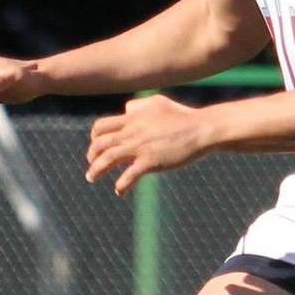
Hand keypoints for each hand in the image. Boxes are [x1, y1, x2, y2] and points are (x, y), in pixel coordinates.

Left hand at [85, 94, 212, 194]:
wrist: (202, 129)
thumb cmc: (183, 116)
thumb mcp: (158, 102)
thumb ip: (139, 106)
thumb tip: (126, 110)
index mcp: (132, 119)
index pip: (101, 127)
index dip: (94, 138)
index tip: (96, 147)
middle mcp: (132, 132)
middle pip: (100, 143)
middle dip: (91, 155)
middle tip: (92, 165)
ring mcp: (140, 146)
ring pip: (108, 158)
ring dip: (95, 170)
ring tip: (91, 178)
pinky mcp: (151, 161)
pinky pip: (128, 175)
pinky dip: (121, 185)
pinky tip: (120, 191)